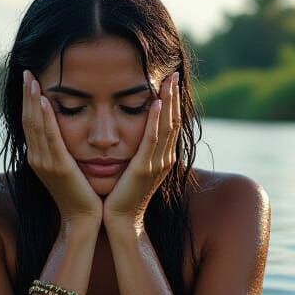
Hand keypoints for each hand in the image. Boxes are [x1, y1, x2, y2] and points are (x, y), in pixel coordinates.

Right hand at [22, 70, 103, 227]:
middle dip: (27, 95)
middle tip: (27, 71)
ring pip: (36, 125)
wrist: (83, 219)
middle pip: (29, 119)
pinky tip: (46, 101)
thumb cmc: (80, 194)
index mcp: (38, 157)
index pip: (30, 122)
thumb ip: (61, 150)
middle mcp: (37, 158)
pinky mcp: (58, 167)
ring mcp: (45, 162)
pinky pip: (50, 137)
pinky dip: (47, 118)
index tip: (29, 80)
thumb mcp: (67, 167)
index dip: (28, 101)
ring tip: (32, 80)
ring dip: (34, 100)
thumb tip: (62, 131)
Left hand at [103, 71, 179, 228]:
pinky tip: (156, 103)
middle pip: (173, 120)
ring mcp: (156, 163)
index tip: (170, 81)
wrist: (120, 221)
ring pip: (166, 126)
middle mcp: (163, 158)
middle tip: (174, 73)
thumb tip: (131, 133)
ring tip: (169, 81)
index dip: (172, 102)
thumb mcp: (133, 168)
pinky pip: (152, 140)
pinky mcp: (144, 169)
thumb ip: (137, 151)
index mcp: (161, 157)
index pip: (170, 124)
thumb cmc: (121, 195)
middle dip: (173, 96)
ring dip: (168, 102)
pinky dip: (155, 121)